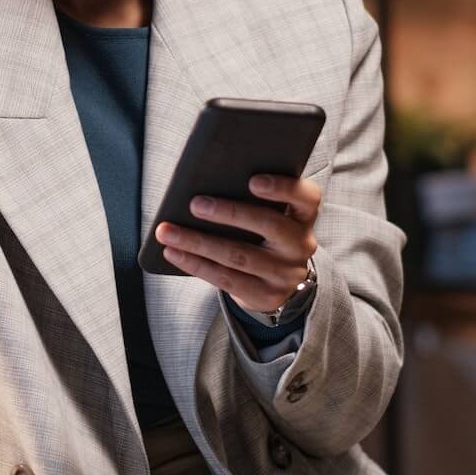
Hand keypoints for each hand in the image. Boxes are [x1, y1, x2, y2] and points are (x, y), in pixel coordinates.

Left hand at [156, 172, 320, 317]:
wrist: (279, 284)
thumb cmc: (265, 235)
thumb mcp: (272, 215)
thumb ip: (255, 199)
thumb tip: (207, 180)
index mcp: (303, 217)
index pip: (307, 197)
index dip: (283, 187)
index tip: (253, 180)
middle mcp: (300, 244)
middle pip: (269, 225)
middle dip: (229, 213)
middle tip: (196, 204)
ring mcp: (284, 273)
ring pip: (239, 256)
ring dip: (198, 242)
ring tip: (168, 231)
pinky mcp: (264, 295)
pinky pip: (226, 279)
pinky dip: (195, 264)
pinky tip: (174, 252)